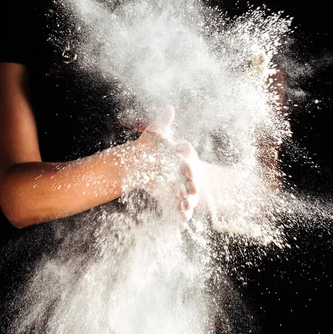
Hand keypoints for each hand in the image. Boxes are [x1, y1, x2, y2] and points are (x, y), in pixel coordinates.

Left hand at [136, 106, 199, 228]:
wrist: (140, 165)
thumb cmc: (151, 148)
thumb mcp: (155, 134)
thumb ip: (162, 123)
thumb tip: (169, 107)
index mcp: (185, 159)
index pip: (190, 161)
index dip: (190, 165)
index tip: (187, 169)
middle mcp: (187, 175)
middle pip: (192, 182)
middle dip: (192, 188)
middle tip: (190, 191)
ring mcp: (182, 189)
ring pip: (188, 199)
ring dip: (188, 205)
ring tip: (184, 209)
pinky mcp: (174, 200)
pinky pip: (179, 211)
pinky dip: (180, 219)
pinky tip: (179, 225)